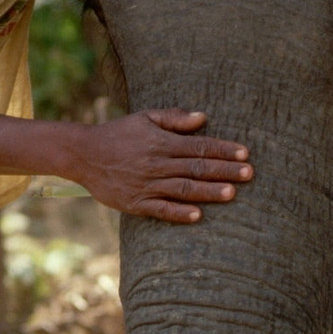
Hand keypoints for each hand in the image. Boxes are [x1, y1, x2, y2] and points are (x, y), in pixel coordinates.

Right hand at [73, 108, 252, 223]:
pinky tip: (198, 216)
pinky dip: (179, 213)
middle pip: (196, 168)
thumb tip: (203, 118)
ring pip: (183, 189)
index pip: (199, 146)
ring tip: (232, 194)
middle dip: (225, 170)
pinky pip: (160, 210)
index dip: (223, 150)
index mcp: (161, 143)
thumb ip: (174, 118)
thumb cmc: (118, 134)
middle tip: (250, 174)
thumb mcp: (145, 118)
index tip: (245, 154)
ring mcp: (146, 185)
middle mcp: (156, 164)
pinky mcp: (135, 203)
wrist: (83, 154)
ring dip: (208, 192)